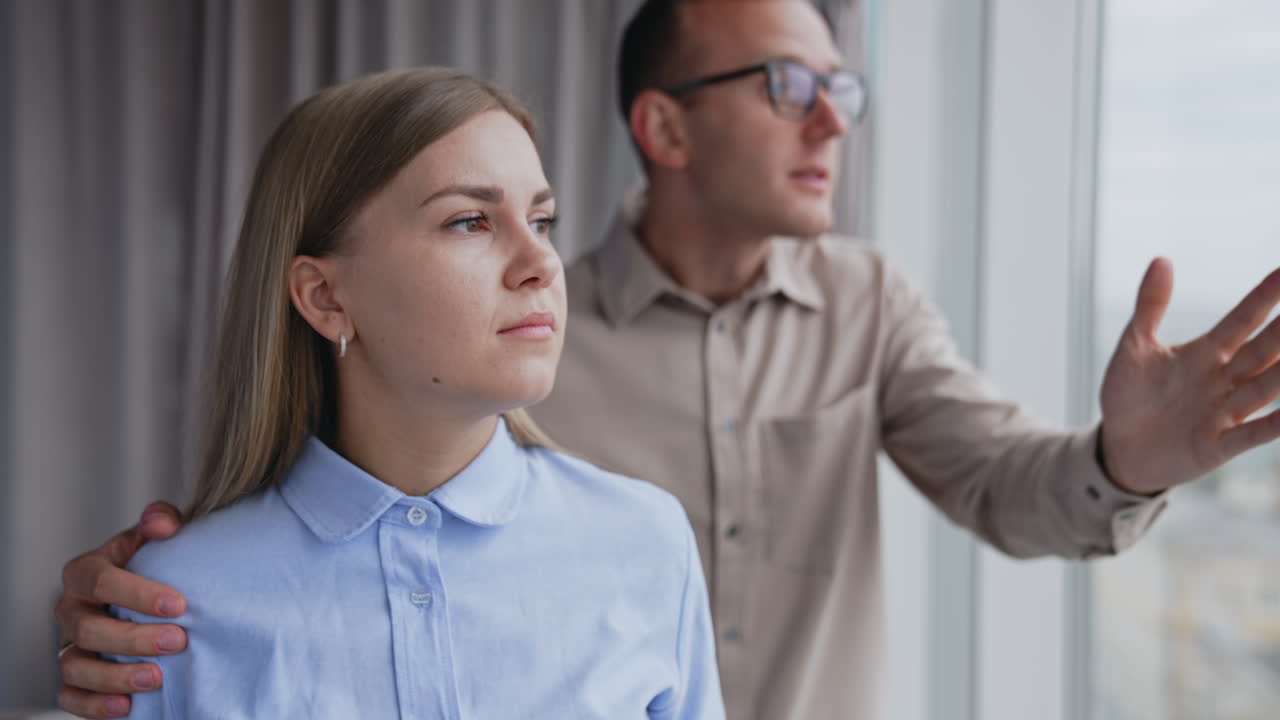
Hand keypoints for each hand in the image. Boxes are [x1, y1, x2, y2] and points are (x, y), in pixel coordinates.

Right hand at [54, 502, 188, 718]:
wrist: (147, 598)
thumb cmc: (152, 566)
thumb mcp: (155, 538)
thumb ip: (159, 522)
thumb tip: (163, 523)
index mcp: (85, 572)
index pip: (101, 581)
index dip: (137, 593)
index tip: (178, 604)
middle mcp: (71, 609)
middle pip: (89, 628)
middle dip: (134, 637)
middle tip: (177, 641)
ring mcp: (69, 645)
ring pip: (76, 666)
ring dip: (115, 675)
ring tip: (155, 677)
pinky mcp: (73, 678)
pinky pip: (70, 696)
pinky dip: (94, 705)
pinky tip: (126, 706)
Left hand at [1099, 258, 1279, 494]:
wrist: (1119, 447)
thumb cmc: (1128, 395)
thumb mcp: (1134, 348)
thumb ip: (1150, 307)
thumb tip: (1162, 259)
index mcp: (1204, 354)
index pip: (1241, 322)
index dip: (1264, 299)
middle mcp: (1223, 380)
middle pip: (1262, 352)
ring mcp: (1224, 413)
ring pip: (1264, 388)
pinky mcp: (1218, 445)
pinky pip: (1252, 435)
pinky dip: (1274, 426)